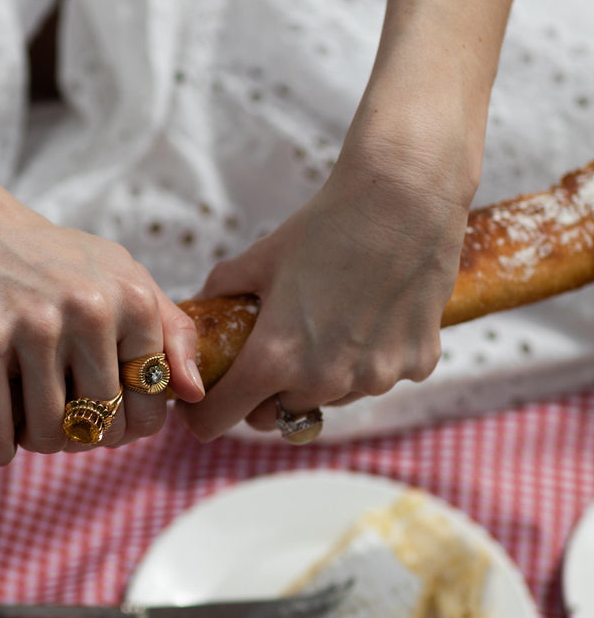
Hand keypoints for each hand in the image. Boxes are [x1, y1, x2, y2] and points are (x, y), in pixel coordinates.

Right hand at [0, 171, 202, 464]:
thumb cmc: (47, 257)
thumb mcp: (119, 275)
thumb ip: (169, 328)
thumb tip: (193, 392)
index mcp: (133, 299)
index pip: (149, 404)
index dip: (127, 425)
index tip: (102, 419)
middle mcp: (90, 310)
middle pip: (100, 424)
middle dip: (81, 437)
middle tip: (60, 425)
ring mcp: (34, 325)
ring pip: (48, 431)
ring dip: (37, 444)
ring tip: (27, 429)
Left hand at [177, 141, 471, 441]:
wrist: (405, 198)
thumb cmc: (325, 225)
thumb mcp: (260, 258)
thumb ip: (223, 291)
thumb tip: (203, 307)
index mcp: (274, 358)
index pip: (219, 419)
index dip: (204, 414)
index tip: (203, 404)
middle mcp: (324, 380)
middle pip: (275, 417)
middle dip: (263, 397)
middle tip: (268, 358)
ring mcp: (374, 378)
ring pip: (330, 399)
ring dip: (320, 379)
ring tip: (329, 324)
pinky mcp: (415, 365)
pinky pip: (378, 377)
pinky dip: (370, 358)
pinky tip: (373, 314)